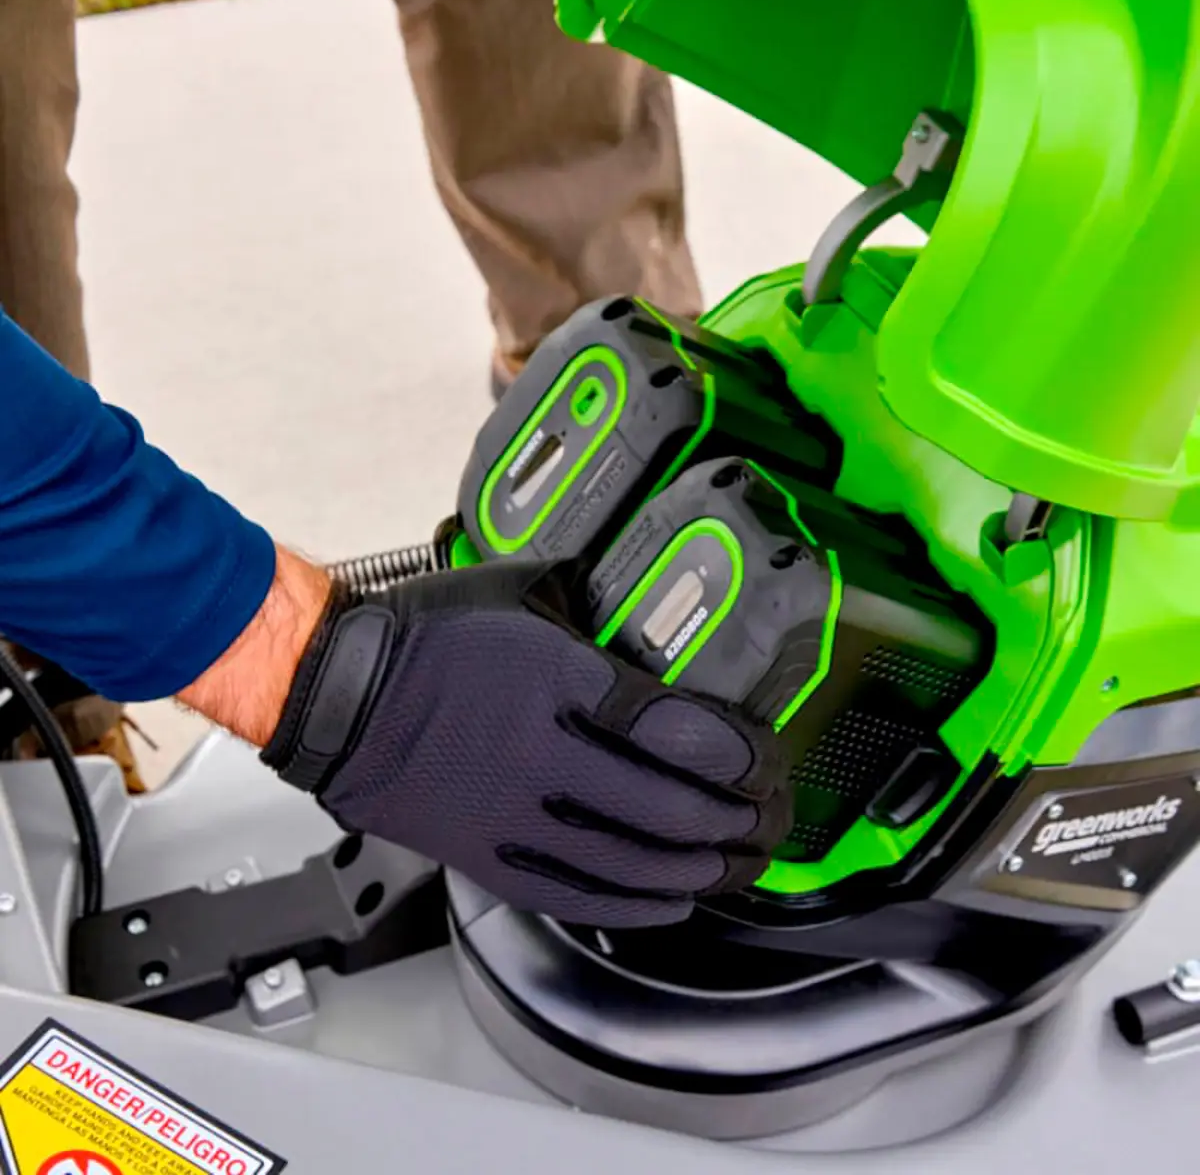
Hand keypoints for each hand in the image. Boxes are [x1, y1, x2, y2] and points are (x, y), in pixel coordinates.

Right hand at [261, 562, 793, 927]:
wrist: (339, 695)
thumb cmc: (427, 637)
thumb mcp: (519, 596)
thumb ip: (588, 609)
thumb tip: (646, 610)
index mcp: (555, 678)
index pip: (671, 726)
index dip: (736, 753)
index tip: (766, 759)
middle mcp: (541, 752)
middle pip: (664, 806)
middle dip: (734, 822)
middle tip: (771, 822)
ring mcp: (512, 812)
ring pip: (627, 861)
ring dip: (696, 869)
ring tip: (738, 866)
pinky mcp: (486, 854)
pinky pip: (572, 893)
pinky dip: (632, 904)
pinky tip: (672, 903)